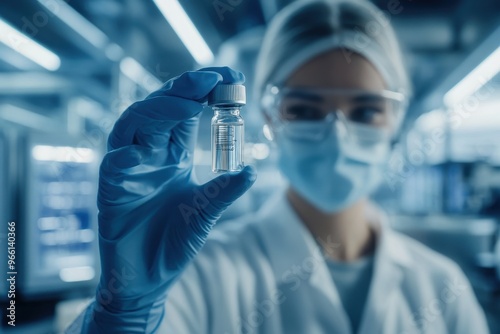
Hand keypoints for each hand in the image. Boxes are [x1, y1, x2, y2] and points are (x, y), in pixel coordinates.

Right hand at [86, 67, 255, 332]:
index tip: (230, 76)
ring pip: (133, 126)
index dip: (202, 90)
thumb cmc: (173, 244)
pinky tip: (146, 146)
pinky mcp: (110, 191)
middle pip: (159, 109)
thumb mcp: (206, 213)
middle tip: (212, 78)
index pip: (184, 112)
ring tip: (189, 103)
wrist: (148, 280)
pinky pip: (113, 164)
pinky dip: (127, 152)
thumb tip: (252, 169)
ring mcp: (128, 171)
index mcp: (171, 155)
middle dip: (183, 90)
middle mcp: (148, 155)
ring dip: (159, 110)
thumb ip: (225, 190)